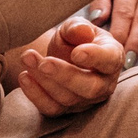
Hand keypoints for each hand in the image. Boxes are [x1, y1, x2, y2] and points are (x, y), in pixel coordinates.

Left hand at [12, 18, 126, 115]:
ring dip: (44, 80)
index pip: (109, 61)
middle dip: (65, 75)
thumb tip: (82, 32)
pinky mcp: (66, 110)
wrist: (63, 55)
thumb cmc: (75, 39)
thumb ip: (78, 27)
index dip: (95, 58)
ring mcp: (86, 101)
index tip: (76, 52)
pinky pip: (51, 109)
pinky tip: (24, 76)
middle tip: (44, 62)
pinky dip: (36, 95)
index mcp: (112, 58)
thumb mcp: (76, 27)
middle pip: (90, 87)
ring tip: (28, 59)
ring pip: (68, 98)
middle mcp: (104, 84)